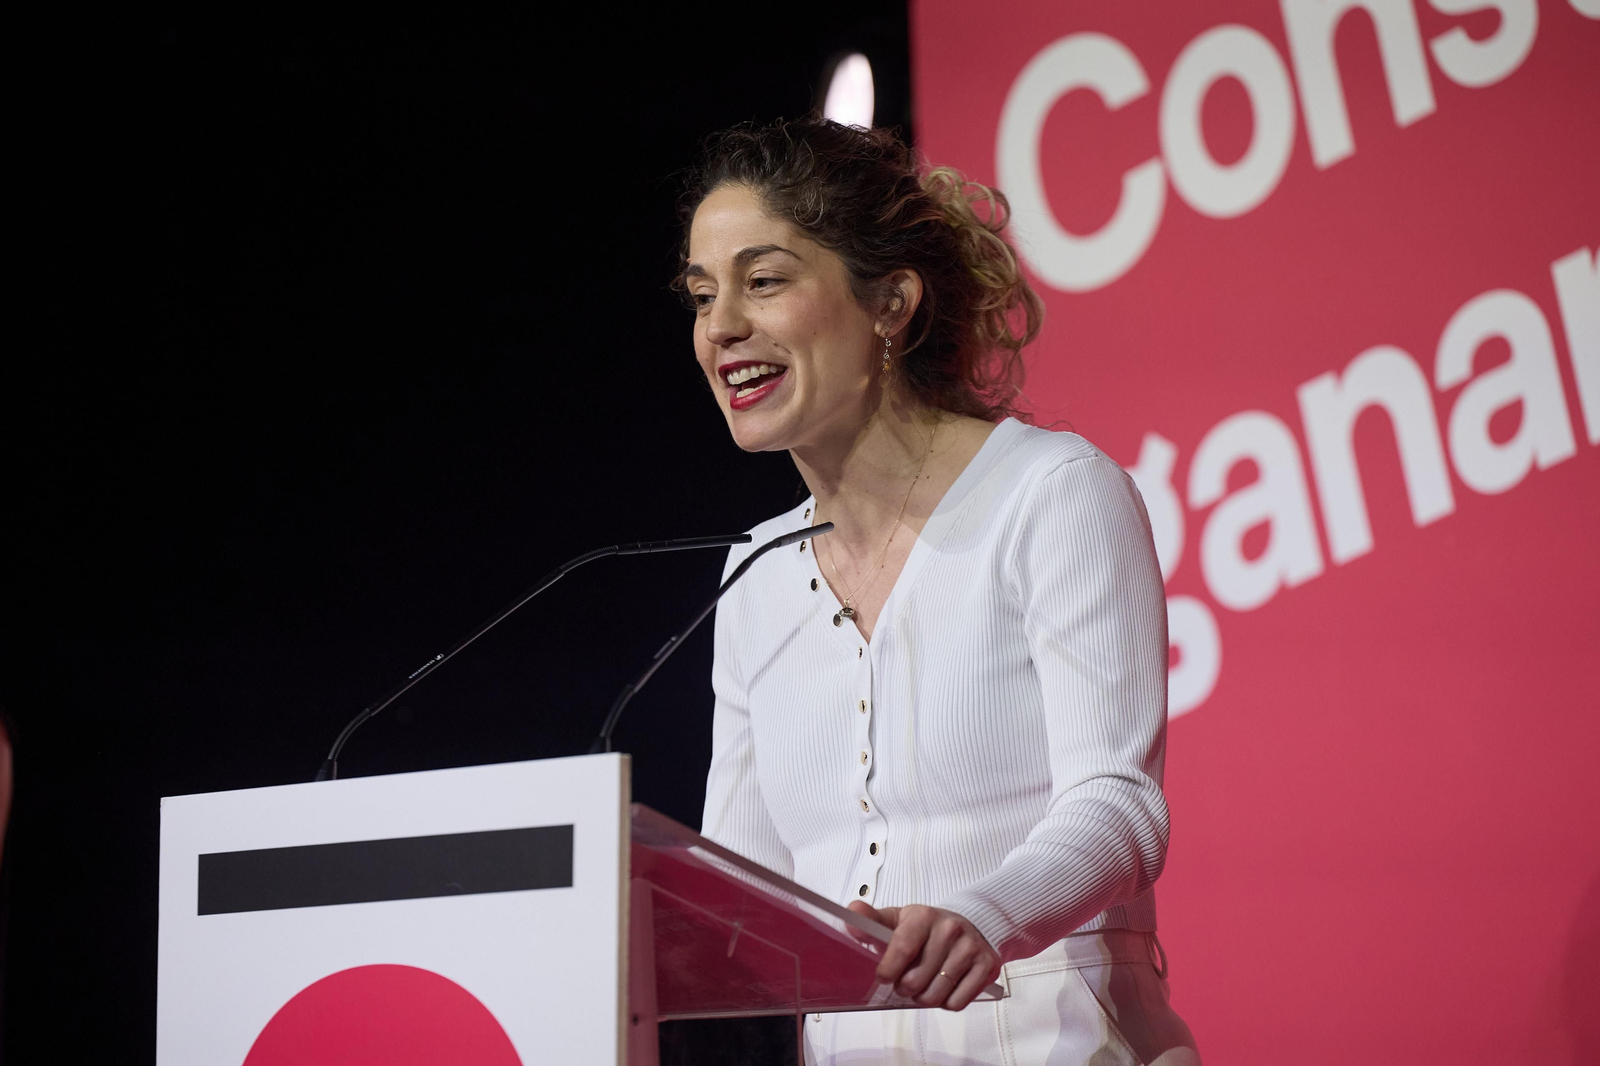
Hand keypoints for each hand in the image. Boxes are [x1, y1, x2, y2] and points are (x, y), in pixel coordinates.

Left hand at [847, 901, 1001, 1010]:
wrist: (967, 924)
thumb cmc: (925, 928)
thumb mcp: (898, 920)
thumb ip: (871, 920)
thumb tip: (852, 911)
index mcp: (924, 915)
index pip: (902, 949)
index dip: (888, 971)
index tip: (884, 977)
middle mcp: (950, 928)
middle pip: (916, 981)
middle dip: (905, 988)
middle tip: (907, 981)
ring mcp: (971, 947)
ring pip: (936, 995)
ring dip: (925, 998)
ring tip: (925, 984)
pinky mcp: (987, 966)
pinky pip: (958, 1002)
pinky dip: (947, 1002)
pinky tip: (945, 986)